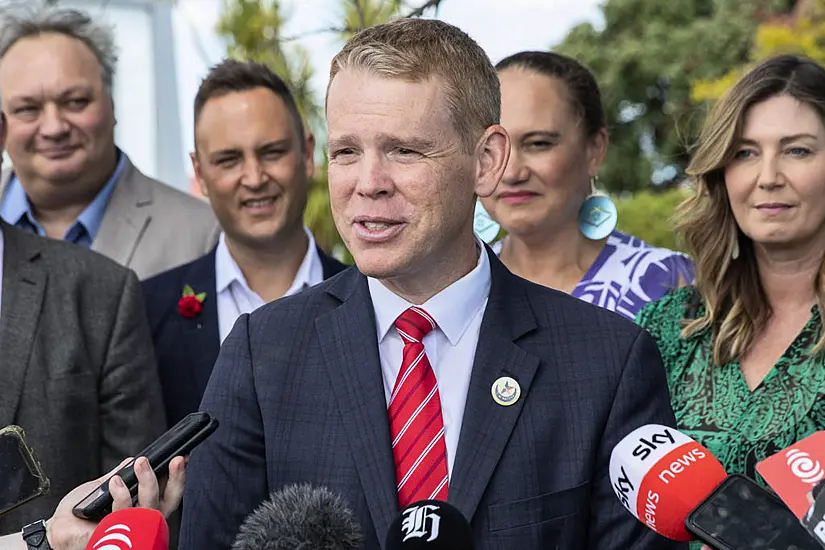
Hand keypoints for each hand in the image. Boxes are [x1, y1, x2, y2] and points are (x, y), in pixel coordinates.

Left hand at [45, 455, 185, 549]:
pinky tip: (115, 483)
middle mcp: (143, 522)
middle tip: (174, 459)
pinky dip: (122, 496)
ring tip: (140, 463)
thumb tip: (134, 459)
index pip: (169, 492)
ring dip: (148, 482)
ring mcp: (131, 531)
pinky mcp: (115, 537)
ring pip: (150, 508)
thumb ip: (120, 474)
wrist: (56, 528)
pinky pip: (124, 516)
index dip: (179, 476)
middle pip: (169, 502)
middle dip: (175, 479)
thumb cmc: (79, 511)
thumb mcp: (102, 485)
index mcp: (144, 508)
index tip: (183, 457)